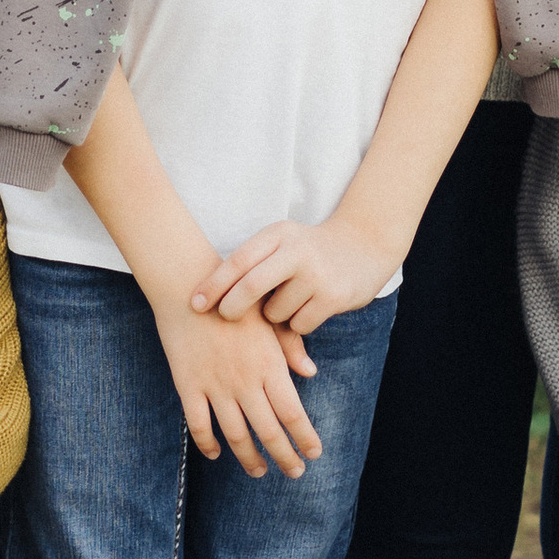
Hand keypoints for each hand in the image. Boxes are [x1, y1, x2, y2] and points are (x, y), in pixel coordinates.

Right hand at [151, 286, 324, 479]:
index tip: (314, 454)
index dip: (305, 438)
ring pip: (236, 435)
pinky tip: (217, 454)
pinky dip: (208, 445)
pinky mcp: (188, 384)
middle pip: (269, 432)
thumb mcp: (267, 317)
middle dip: (285, 458)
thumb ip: (289, 346)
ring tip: (259, 471)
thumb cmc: (234, 296)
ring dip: (250, 459)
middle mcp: (244, 379)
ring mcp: (215, 384)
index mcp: (268, 362)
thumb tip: (310, 372)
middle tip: (294, 472)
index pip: (293, 413)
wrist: (187, 282)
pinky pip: (199, 425)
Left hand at [194, 217, 397, 335]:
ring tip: (287, 301)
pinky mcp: (334, 297)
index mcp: (279, 233)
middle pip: (252, 286)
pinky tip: (309, 307)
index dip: (214, 283)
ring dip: (274, 316)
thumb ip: (256, 268)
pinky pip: (299, 325)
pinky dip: (297, 324)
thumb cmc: (308, 252)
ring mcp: (317, 274)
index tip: (195, 304)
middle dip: (232, 308)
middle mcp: (297, 250)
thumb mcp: (282, 246)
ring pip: (275, 312)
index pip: (239, 259)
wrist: (363, 246)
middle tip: (226, 317)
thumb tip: (211, 304)